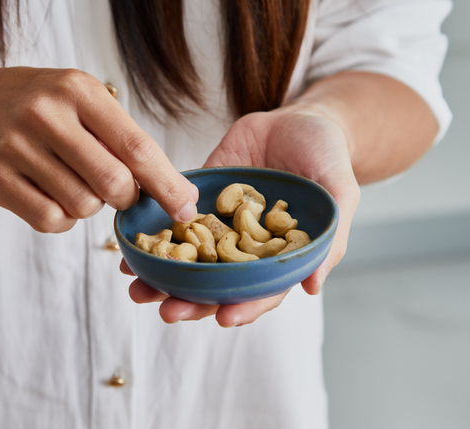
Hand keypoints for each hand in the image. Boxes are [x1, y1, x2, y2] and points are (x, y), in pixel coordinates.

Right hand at [0, 67, 197, 231]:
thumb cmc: (46, 107)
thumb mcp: (85, 101)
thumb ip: (125, 140)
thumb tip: (177, 192)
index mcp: (78, 91)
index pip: (135, 147)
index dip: (167, 184)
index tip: (186, 207)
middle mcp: (44, 115)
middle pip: (112, 183)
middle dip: (127, 197)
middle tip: (121, 191)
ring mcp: (14, 147)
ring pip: (82, 206)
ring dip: (91, 206)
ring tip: (76, 182)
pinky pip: (50, 221)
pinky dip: (63, 219)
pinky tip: (54, 195)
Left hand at [124, 109, 359, 326]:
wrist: (302, 117)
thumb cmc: (329, 157)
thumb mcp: (340, 193)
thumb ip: (330, 238)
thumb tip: (312, 287)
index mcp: (279, 255)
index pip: (261, 291)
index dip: (244, 307)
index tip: (223, 318)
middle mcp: (247, 247)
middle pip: (217, 284)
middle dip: (191, 300)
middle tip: (167, 311)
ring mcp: (222, 223)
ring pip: (189, 259)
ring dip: (162, 277)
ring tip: (136, 288)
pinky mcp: (202, 196)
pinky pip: (173, 220)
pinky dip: (153, 235)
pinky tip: (129, 246)